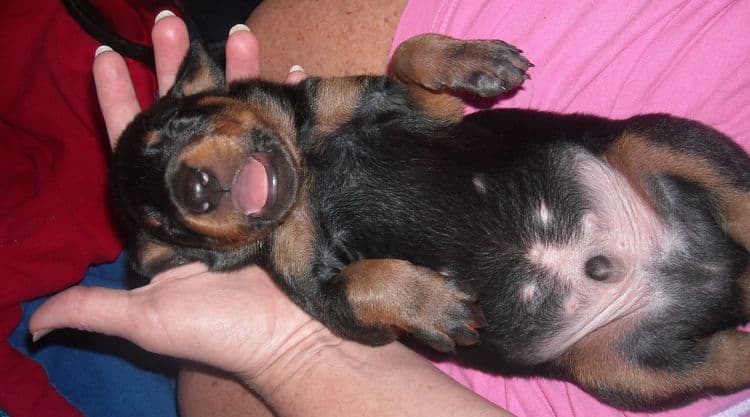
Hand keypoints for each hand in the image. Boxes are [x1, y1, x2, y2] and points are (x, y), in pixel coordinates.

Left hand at [29, 12, 324, 386]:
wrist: (295, 345)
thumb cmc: (223, 334)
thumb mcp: (148, 320)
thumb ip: (94, 308)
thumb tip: (31, 322)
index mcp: (171, 214)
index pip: (137, 148)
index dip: (119, 103)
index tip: (103, 59)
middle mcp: (209, 193)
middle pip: (189, 120)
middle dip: (177, 70)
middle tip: (172, 24)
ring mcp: (255, 186)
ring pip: (239, 117)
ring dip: (237, 73)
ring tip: (239, 34)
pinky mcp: (295, 187)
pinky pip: (290, 135)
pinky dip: (289, 104)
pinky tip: (289, 71)